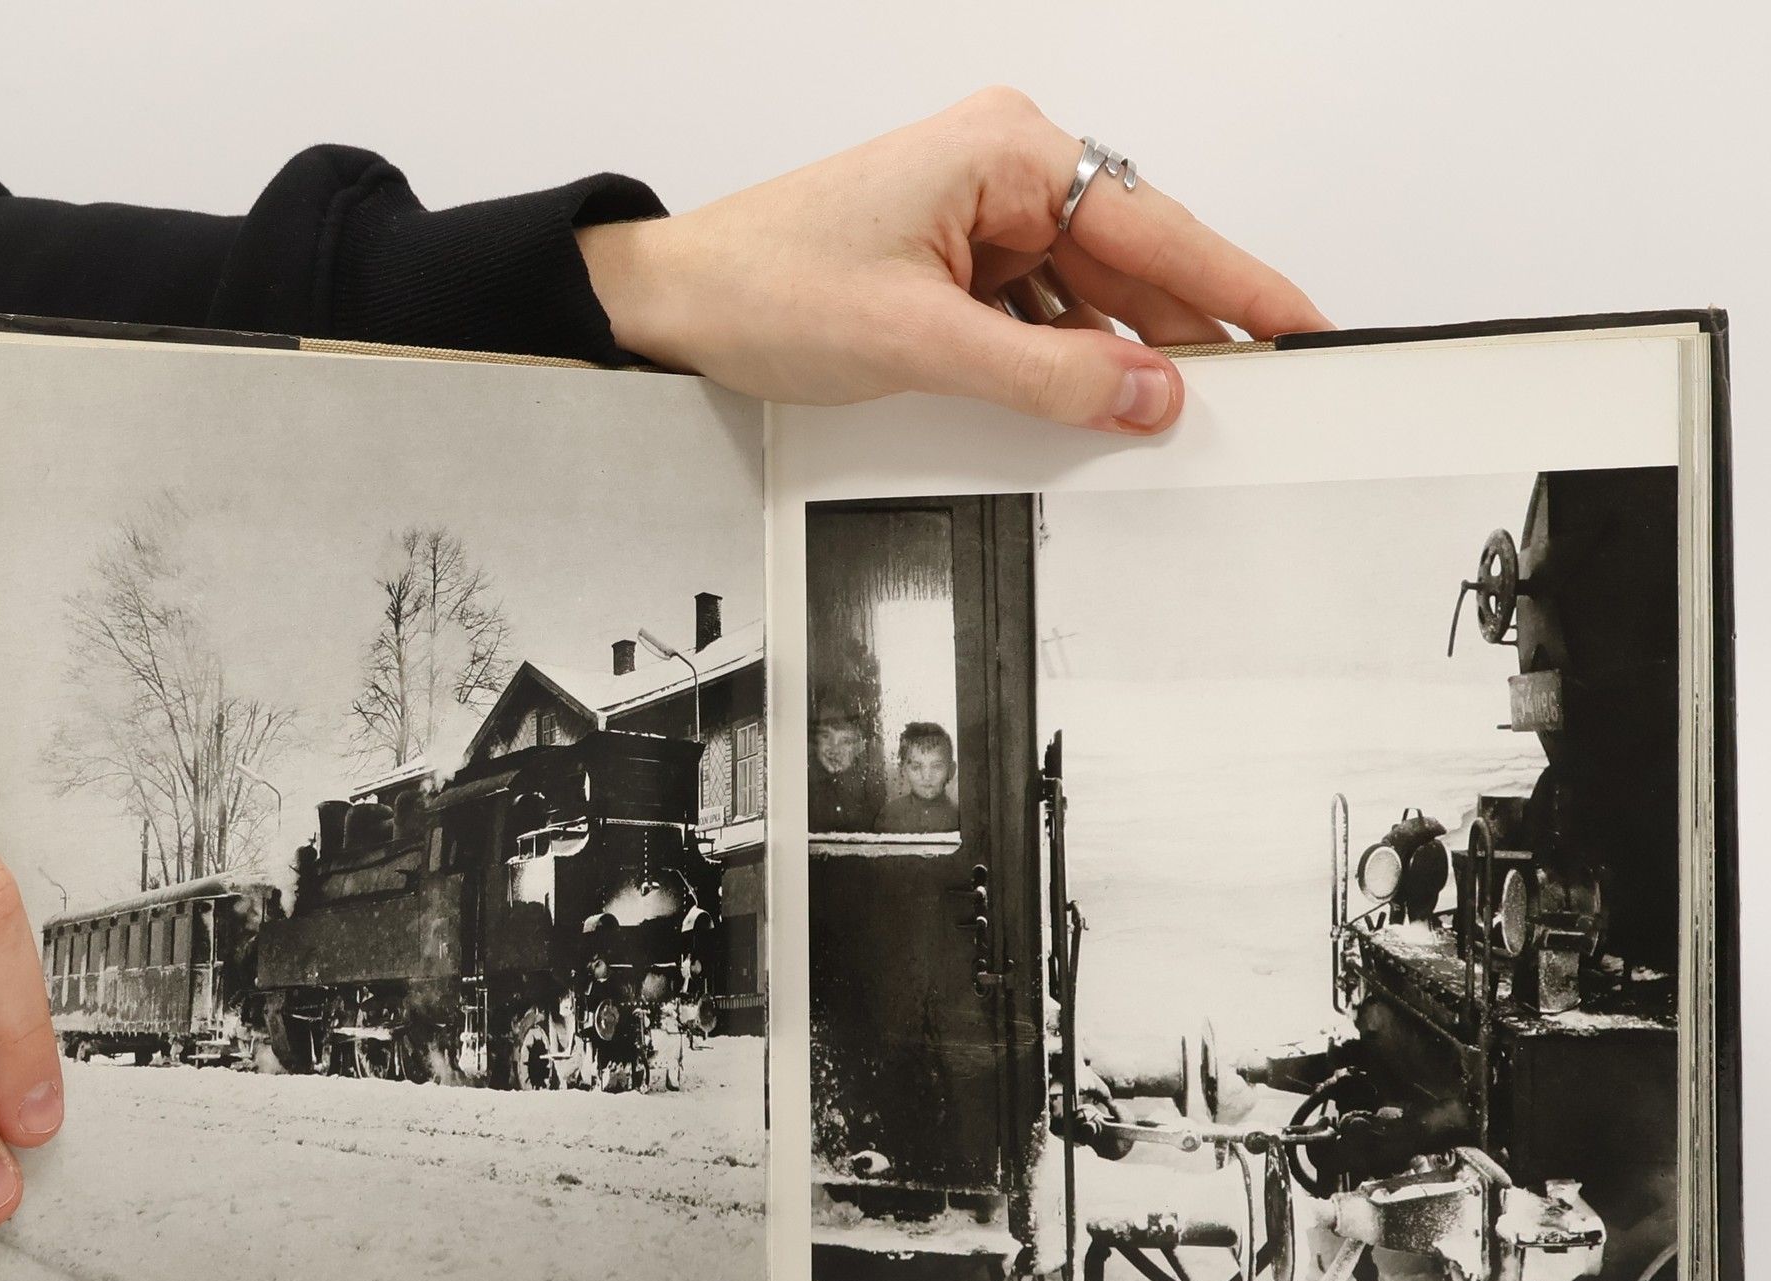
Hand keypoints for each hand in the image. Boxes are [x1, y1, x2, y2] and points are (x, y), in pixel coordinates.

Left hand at [579, 88, 1328, 433]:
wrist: (678, 305)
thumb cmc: (768, 286)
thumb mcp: (921, 344)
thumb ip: (1047, 376)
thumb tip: (1151, 393)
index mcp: (1007, 153)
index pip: (1156, 227)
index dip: (1240, 286)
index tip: (1306, 327)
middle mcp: (1005, 170)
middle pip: (1132, 263)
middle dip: (1183, 336)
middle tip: (1251, 402)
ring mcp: (983, 217)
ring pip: (1089, 298)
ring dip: (1116, 360)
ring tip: (1161, 422)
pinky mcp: (959, 263)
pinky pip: (1042, 316)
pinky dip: (1064, 363)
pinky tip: (1084, 408)